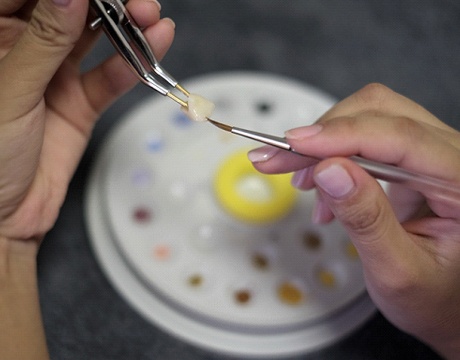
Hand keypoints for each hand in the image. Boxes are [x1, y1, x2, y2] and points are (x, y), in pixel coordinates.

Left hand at [0, 0, 173, 242]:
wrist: (2, 216)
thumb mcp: (10, 91)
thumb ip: (44, 42)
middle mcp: (26, 49)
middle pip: (70, 9)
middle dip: (106, 2)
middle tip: (134, 2)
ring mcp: (56, 75)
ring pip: (96, 38)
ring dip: (127, 27)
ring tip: (151, 17)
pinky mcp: (81, 102)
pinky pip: (110, 78)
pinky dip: (133, 65)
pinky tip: (153, 48)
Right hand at [249, 84, 459, 357]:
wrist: (448, 301)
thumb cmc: (435, 296)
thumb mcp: (398, 270)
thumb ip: (367, 219)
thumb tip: (331, 171)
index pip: (402, 137)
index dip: (342, 135)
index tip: (293, 144)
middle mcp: (454, 157)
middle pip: (381, 112)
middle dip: (322, 135)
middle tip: (278, 159)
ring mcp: (432, 153)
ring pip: (369, 116)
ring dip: (324, 145)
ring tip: (303, 183)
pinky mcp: (411, 157)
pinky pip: (365, 136)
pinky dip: (332, 155)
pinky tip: (324, 189)